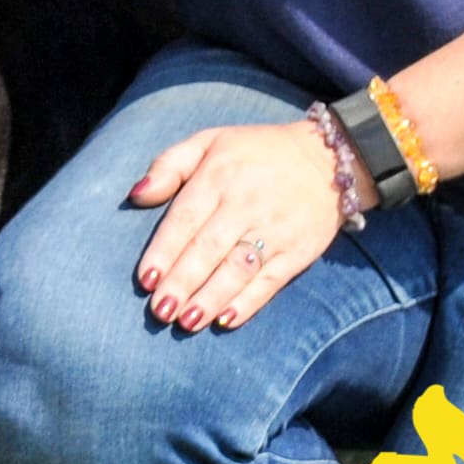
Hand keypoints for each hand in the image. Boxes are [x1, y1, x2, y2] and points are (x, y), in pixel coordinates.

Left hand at [129, 119, 344, 333]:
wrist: (328, 158)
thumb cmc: (256, 152)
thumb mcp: (209, 141)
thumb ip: (168, 166)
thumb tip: (135, 196)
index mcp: (218, 177)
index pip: (185, 220)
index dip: (164, 252)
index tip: (146, 280)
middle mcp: (246, 204)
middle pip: (208, 249)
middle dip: (182, 282)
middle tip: (161, 311)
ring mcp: (275, 229)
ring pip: (237, 268)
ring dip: (211, 297)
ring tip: (187, 321)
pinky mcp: (300, 250)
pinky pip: (271, 280)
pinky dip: (249, 302)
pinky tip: (226, 320)